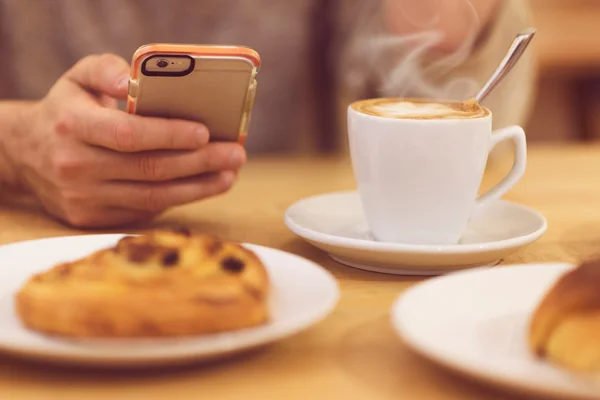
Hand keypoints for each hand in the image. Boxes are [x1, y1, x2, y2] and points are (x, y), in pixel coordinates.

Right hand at [4, 53, 245, 227]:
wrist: (26, 154)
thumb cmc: (67, 109)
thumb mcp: (78, 77)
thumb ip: (105, 68)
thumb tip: (132, 79)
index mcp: (72, 125)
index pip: (128, 134)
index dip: (169, 135)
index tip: (206, 132)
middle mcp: (75, 165)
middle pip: (150, 169)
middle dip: (200, 163)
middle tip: (236, 155)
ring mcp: (82, 198)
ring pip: (153, 196)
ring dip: (198, 188)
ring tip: (229, 175)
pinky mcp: (91, 220)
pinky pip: (143, 210)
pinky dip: (177, 200)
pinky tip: (201, 187)